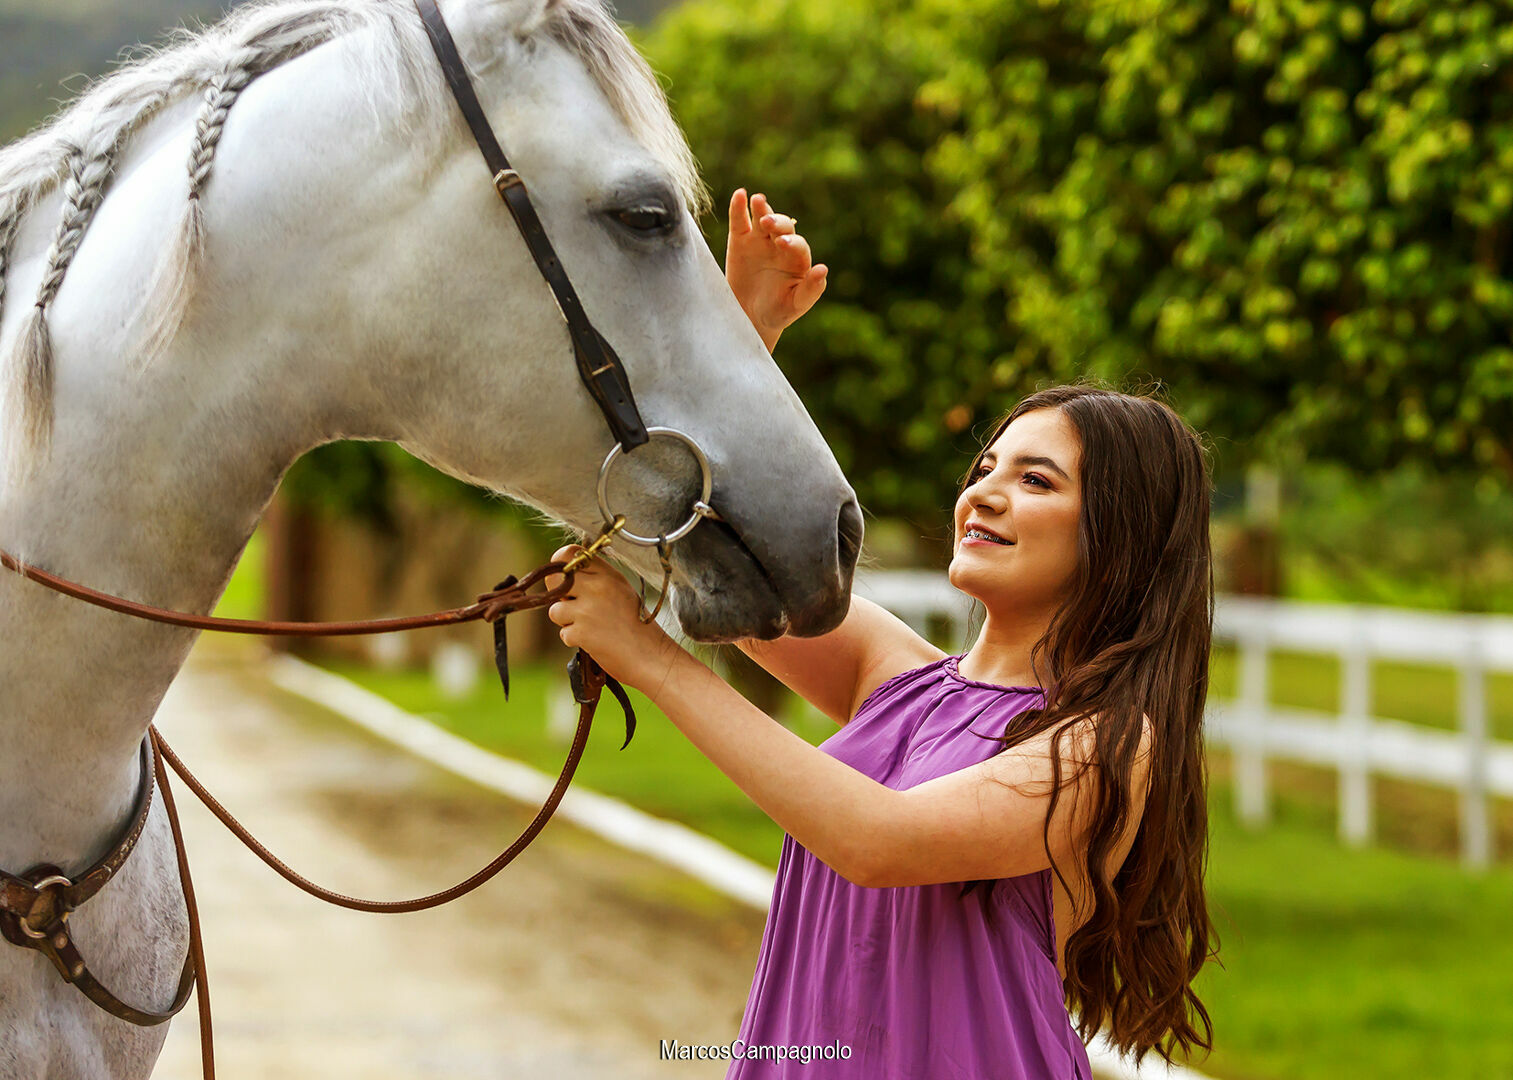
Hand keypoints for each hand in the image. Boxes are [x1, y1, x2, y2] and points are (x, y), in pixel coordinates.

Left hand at [545, 545, 682, 691]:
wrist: (651, 655)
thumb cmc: (637, 625)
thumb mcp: (622, 590)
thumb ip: (596, 579)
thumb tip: (563, 576)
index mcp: (608, 574)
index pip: (570, 554)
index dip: (560, 565)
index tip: (564, 578)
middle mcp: (597, 587)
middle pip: (554, 579)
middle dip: (557, 594)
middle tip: (572, 605)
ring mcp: (588, 610)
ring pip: (555, 610)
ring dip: (567, 621)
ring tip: (590, 626)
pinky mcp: (581, 633)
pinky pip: (564, 632)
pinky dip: (575, 639)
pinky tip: (594, 640)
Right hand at [725, 188, 828, 351]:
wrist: (749, 317)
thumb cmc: (777, 311)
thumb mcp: (795, 305)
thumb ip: (811, 289)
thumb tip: (822, 268)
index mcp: (798, 259)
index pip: (798, 244)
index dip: (791, 242)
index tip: (782, 245)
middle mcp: (780, 245)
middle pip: (783, 226)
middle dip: (777, 223)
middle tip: (767, 223)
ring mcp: (760, 241)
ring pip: (763, 217)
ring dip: (762, 208)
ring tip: (757, 200)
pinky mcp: (740, 240)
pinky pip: (740, 221)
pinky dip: (739, 207)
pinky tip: (740, 195)